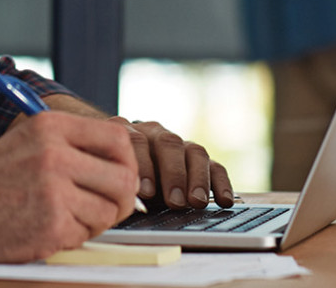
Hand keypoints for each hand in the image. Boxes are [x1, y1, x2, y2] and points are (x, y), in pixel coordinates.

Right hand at [0, 112, 139, 261]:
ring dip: (91, 222)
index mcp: (51, 127)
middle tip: (102, 208)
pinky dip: (68, 238)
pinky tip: (42, 229)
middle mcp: (54, 154)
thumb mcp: (27, 141)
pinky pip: (84, 236)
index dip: (127, 162)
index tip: (118, 177)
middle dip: (119, 200)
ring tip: (60, 217)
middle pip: (123, 180)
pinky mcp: (50, 225)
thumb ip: (73, 146)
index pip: (118, 138)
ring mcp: (53, 191)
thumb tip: (125, 165)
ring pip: (107, 212)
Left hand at [115, 117, 234, 209]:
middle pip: (168, 144)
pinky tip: (224, 200)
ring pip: (194, 152)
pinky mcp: (196, 157)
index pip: (136, 141)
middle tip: (175, 201)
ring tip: (197, 203)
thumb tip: (131, 203)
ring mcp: (177, 143)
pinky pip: (214, 165)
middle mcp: (154, 132)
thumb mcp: (110, 176)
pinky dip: (220, 183)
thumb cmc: (112, 174)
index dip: (142, 166)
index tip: (145, 193)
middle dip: (173, 174)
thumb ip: (119, 185)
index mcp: (127, 132)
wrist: (118, 160)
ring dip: (197, 179)